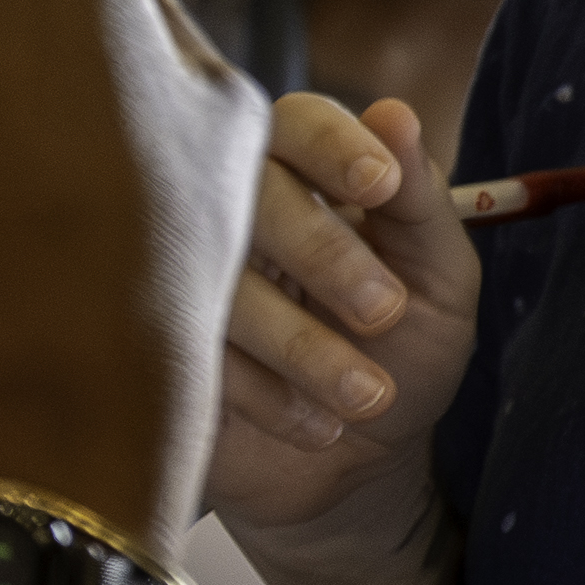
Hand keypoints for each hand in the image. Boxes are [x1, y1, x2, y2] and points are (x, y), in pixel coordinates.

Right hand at [206, 92, 480, 527]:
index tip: (375, 187)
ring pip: (210, 276)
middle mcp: (227, 212)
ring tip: (367, 397)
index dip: (330, 144)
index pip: (295, 124)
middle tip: (384, 314)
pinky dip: (257, 391)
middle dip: (322, 251)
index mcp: (303, 179)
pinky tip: (310, 422)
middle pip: (241, 189)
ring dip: (299, 341)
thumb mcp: (438, 281)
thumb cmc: (402, 357)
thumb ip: (421, 204)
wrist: (352, 472)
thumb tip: (394, 112)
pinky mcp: (145, 345)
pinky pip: (177, 348)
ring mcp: (175, 277)